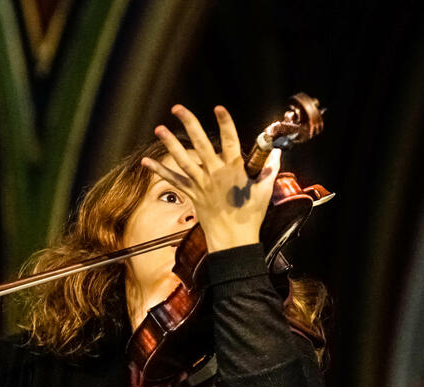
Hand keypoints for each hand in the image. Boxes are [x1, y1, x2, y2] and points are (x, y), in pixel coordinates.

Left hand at [141, 104, 280, 251]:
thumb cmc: (250, 217)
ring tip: (159, 128)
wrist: (233, 240)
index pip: (230, 140)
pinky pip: (174, 180)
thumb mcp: (264, 191)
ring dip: (170, 143)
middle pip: (201, 144)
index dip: (225, 123)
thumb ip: (269, 169)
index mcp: (234, 170)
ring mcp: (201, 184)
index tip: (218, 108)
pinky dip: (160, 171)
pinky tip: (146, 162)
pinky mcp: (192, 194)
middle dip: (189, 124)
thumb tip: (278, 153)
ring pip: (183, 159)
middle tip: (177, 108)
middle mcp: (215, 173)